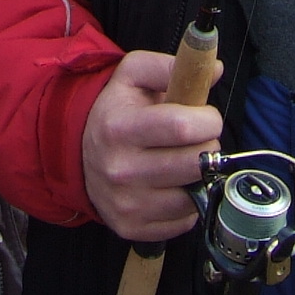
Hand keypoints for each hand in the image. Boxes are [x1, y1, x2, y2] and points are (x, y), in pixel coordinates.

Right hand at [80, 50, 224, 242]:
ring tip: (185, 161)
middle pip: (194, 163)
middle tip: (197, 139)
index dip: (208, 119)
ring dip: (199, 177)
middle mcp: (119, 170)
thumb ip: (170, 66)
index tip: (206, 116)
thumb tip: (214, 69)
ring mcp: (126, 204)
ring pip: (194, 195)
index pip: (182, 127)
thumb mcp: (133, 76)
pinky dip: (188, 202)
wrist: (80, 154)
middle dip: (208, 147)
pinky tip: (174, 185)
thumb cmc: (116, 112)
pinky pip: (185, 220)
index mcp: (119, 128)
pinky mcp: (132, 228)